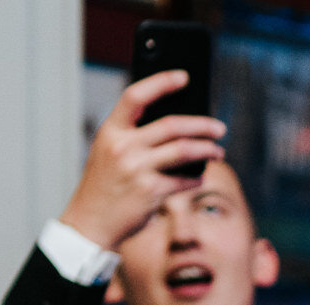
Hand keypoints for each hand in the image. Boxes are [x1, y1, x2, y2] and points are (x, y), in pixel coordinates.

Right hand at [60, 71, 226, 250]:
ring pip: (184, 150)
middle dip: (202, 124)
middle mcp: (123, 146)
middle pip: (172, 125)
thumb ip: (133, 136)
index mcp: (110, 131)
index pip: (136, 96)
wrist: (91, 222)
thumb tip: (178, 126)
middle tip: (219, 127)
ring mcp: (138, 169)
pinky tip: (199, 176)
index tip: (183, 77)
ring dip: (208, 149)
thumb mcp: (108, 152)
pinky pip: (185, 180)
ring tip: (218, 151)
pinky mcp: (152, 191)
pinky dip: (197, 177)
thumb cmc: (104, 185)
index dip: (161, 82)